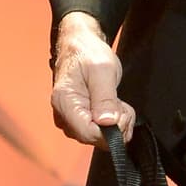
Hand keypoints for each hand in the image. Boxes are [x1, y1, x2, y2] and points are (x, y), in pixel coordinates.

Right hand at [51, 12, 135, 144]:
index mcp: (65, 103)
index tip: (120, 111)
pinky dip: (115, 123)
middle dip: (117, 125)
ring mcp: (72, 121)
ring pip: (101, 138)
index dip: (111, 129)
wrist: (80, 46)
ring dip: (118, 123)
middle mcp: (65, 116)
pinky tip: (114, 106)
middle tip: (120, 103)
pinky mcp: (81, 121)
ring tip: (117, 101)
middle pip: (96, 139)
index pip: (89, 133)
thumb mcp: (102, 69)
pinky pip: (102, 133)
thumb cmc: (87, 53)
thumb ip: (105, 97)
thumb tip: (107, 123)